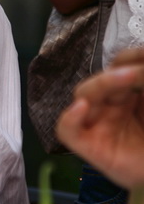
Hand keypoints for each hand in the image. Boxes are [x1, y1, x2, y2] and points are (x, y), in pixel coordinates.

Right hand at [56, 48, 143, 189]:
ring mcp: (96, 124)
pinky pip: (67, 130)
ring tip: (130, 75)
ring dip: (103, 83)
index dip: (132, 58)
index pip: (120, 65)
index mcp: (129, 94)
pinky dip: (69, 117)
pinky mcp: (88, 146)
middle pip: (102, 78)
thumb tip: (136, 68)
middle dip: (120, 71)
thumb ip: (143, 83)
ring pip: (83, 95)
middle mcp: (110, 106)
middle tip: (140, 71)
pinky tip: (82, 107)